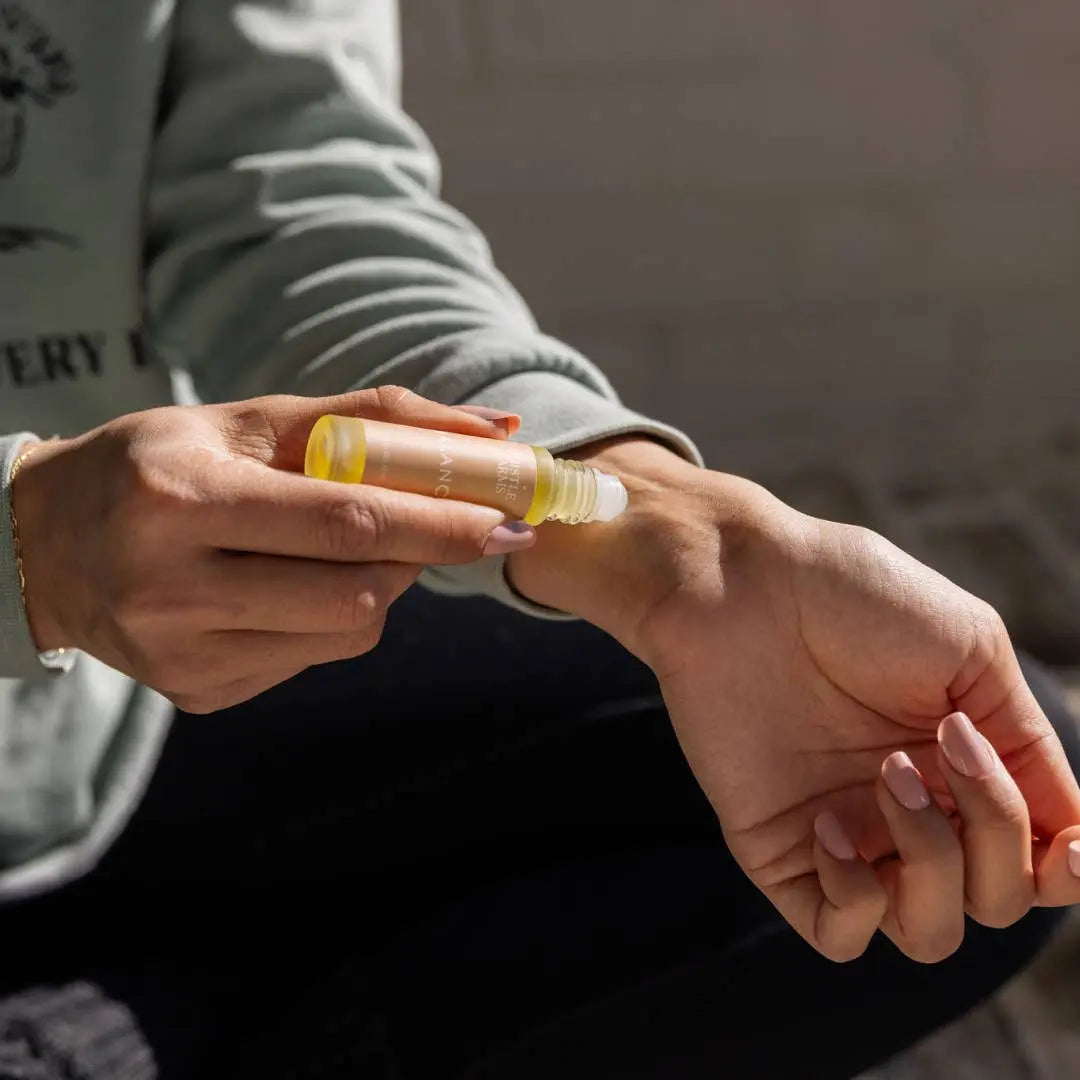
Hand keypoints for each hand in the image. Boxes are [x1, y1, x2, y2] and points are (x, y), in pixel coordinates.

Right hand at [12, 387, 533, 711]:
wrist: (48, 543)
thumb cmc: (161, 463)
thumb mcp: (250, 420)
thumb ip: (371, 418)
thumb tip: (494, 429)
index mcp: (181, 500)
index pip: (345, 522)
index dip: (440, 523)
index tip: (511, 518)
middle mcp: (172, 588)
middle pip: (355, 593)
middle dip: (419, 556)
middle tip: (436, 525)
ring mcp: (183, 655)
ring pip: (345, 633)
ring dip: (379, 585)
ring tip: (343, 547)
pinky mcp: (197, 693)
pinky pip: (313, 658)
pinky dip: (334, 618)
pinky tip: (293, 584)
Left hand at [508, 438, 1079, 961]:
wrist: (739, 583)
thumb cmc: (852, 596)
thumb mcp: (970, 649)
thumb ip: (1025, 741)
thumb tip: (1068, 829)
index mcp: (963, 767)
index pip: (1040, 861)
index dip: (1071, 870)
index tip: (1072, 846)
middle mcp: (912, 813)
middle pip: (996, 898)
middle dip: (997, 833)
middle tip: (945, 742)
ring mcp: (847, 836)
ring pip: (929, 934)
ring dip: (932, 864)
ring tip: (886, 773)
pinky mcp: (779, 851)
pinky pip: (836, 934)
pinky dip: (853, 898)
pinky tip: (829, 822)